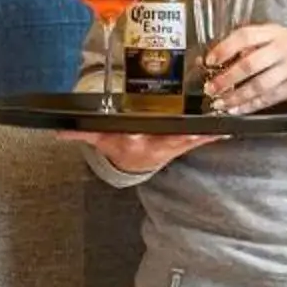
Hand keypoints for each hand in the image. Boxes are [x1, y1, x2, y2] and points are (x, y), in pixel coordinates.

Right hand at [68, 130, 224, 173]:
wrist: (135, 160)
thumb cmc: (119, 146)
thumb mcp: (100, 140)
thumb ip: (81, 133)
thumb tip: (58, 130)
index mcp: (139, 143)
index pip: (143, 139)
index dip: (153, 137)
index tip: (160, 135)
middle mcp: (159, 145)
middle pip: (174, 139)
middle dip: (187, 135)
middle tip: (198, 131)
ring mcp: (174, 145)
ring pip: (192, 139)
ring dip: (206, 134)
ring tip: (221, 126)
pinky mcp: (185, 143)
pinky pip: (202, 139)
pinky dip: (215, 135)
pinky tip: (229, 130)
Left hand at [203, 23, 286, 114]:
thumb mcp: (274, 36)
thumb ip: (248, 44)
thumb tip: (215, 57)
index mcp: (272, 32)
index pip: (245, 36)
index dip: (225, 48)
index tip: (209, 60)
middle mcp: (280, 49)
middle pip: (250, 64)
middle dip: (227, 78)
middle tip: (211, 87)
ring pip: (258, 85)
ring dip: (236, 96)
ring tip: (220, 102)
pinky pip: (268, 98)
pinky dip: (251, 105)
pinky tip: (238, 109)